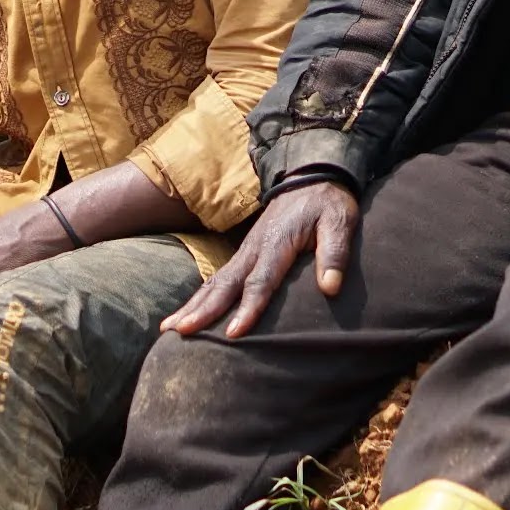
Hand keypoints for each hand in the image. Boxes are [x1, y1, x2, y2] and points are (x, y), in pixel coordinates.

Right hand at [160, 178, 358, 338]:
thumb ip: (335, 254)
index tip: (233, 333)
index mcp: (277, 243)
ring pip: (215, 282)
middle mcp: (254, 249)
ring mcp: (246, 251)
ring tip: (170, 328)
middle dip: (202, 310)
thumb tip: (331, 288)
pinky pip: (218, 278)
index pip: (260, 281)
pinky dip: (200, 296)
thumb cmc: (327, 202)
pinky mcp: (244, 253)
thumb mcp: (340, 221)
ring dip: (193, 305)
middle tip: (181, 331)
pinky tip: (189, 312)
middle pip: (225, 284)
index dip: (247, 308)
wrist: (311, 176)